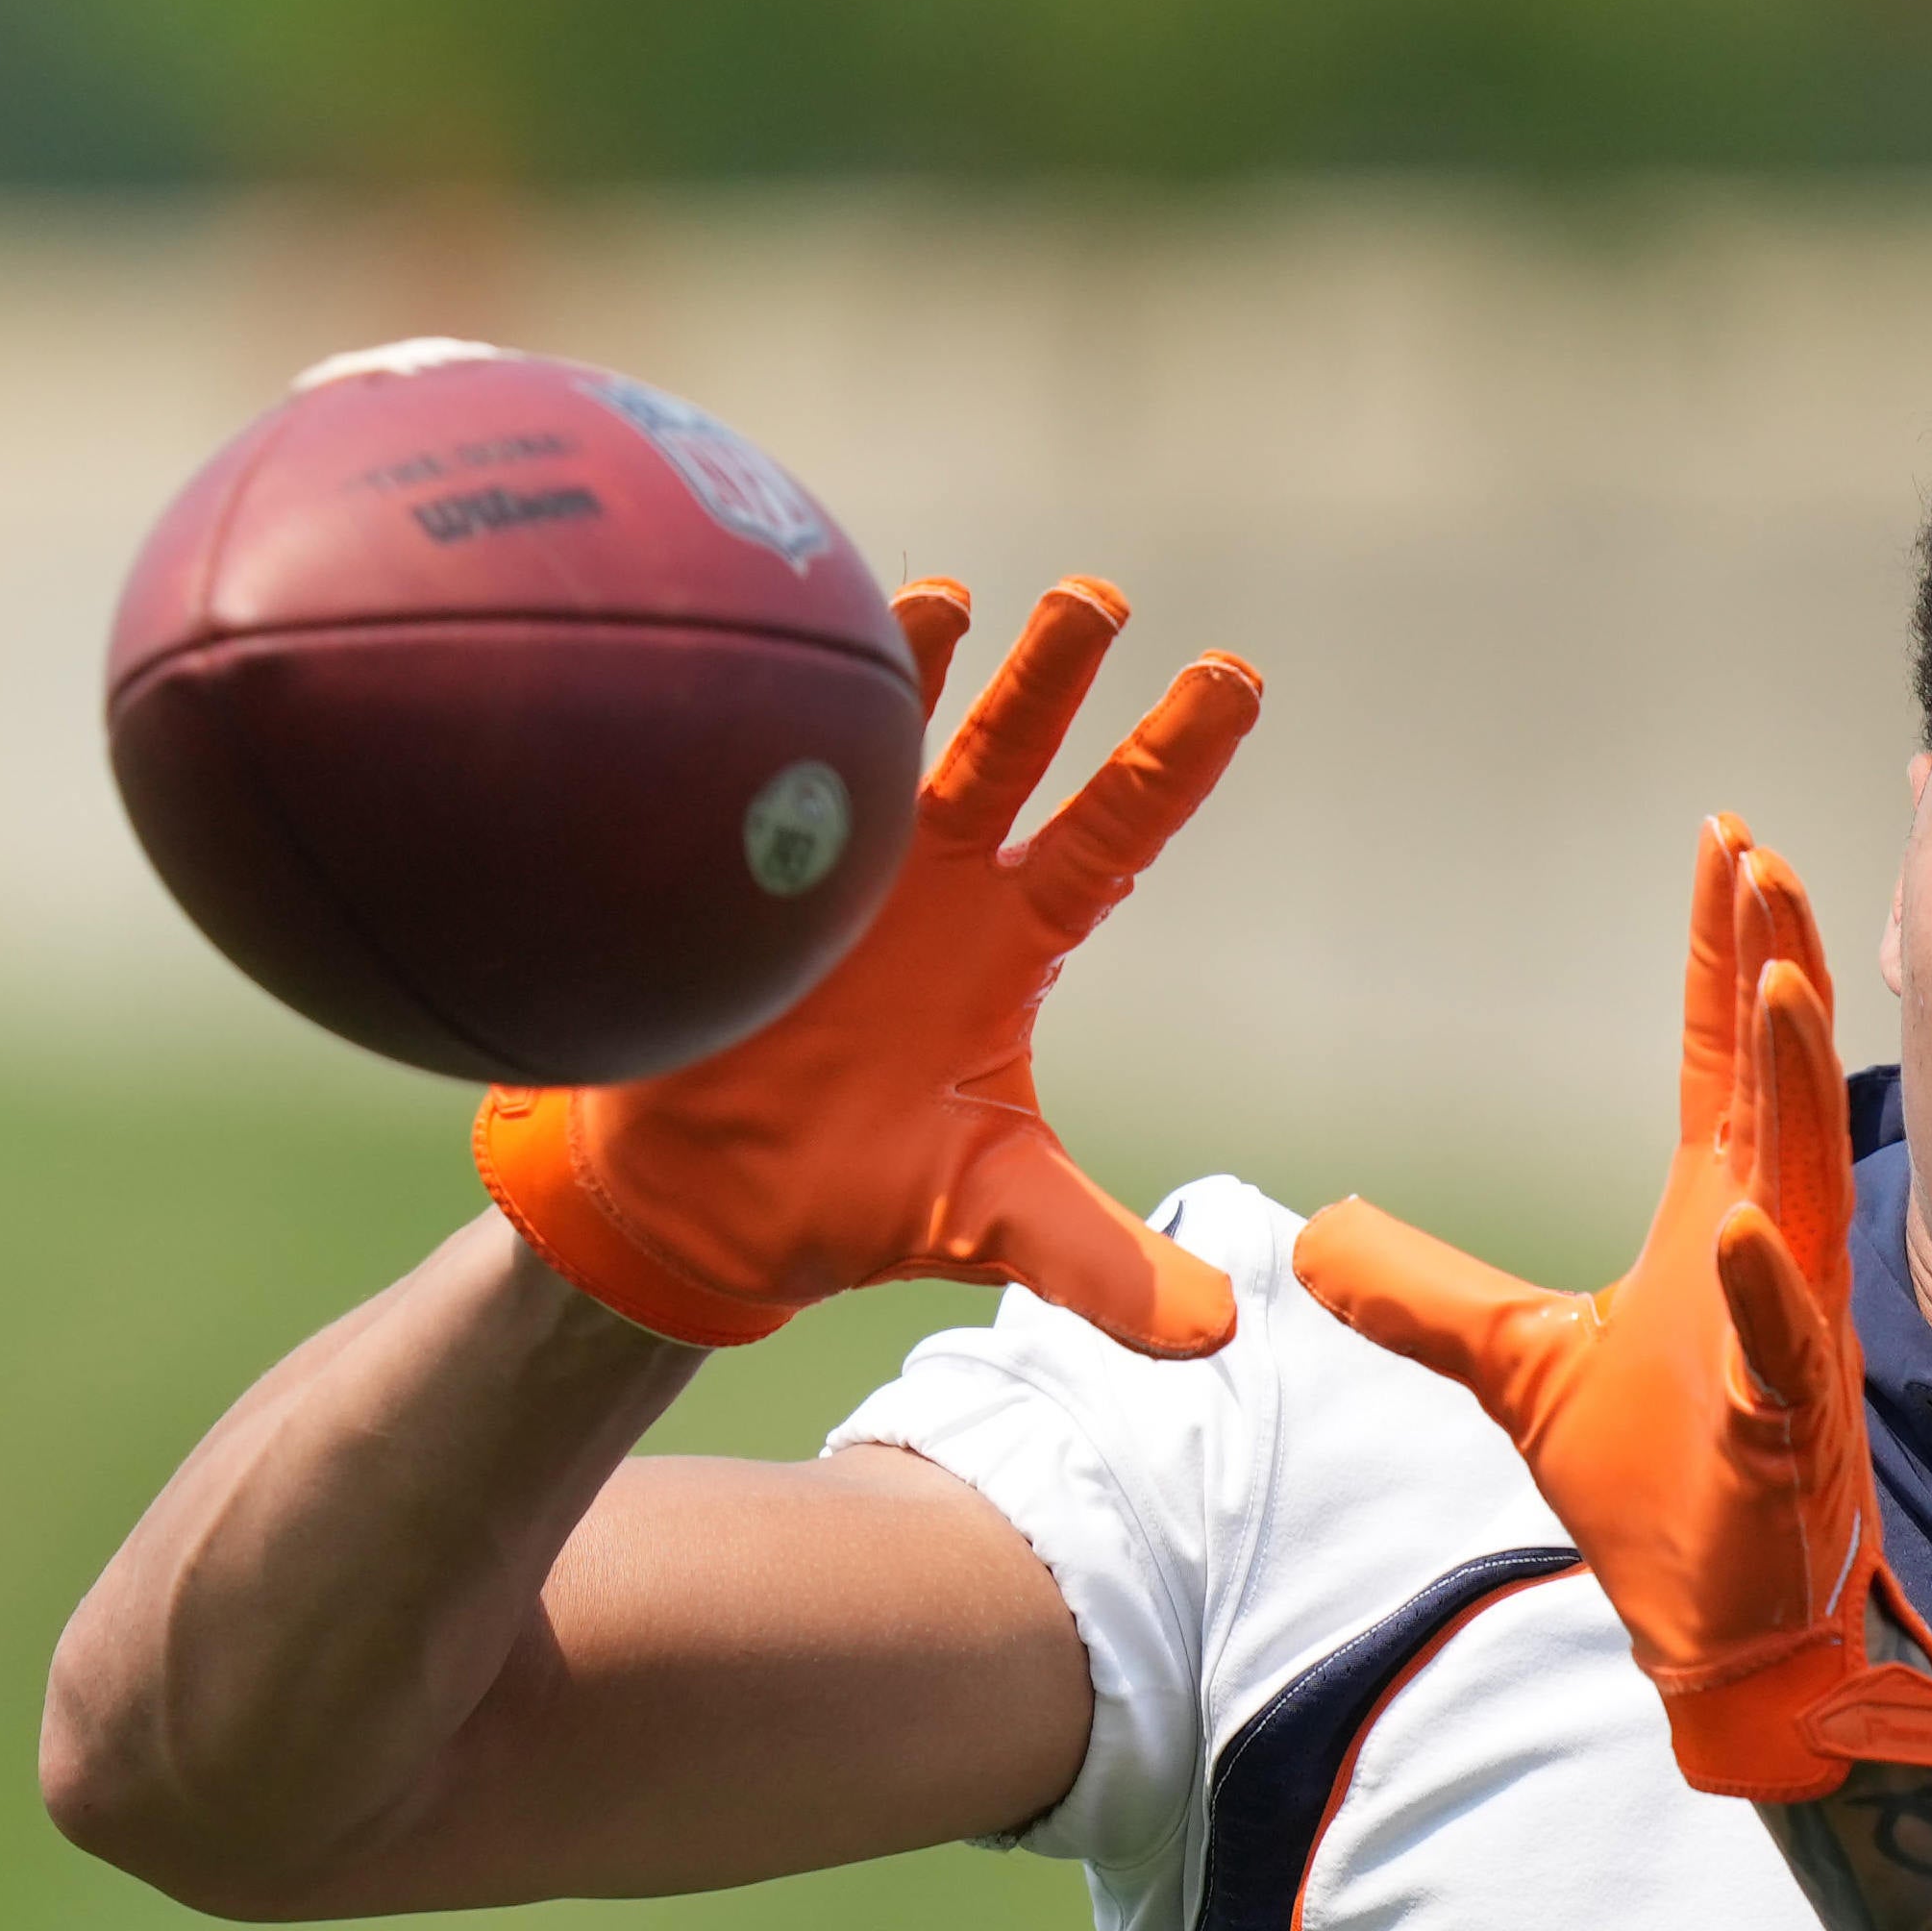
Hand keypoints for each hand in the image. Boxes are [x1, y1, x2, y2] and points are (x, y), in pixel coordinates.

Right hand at [475, 577, 1259, 1355]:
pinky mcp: (739, 869)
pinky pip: (763, 770)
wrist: (694, 1212)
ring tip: (951, 599)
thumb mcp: (989, 1224)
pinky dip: (782, 714)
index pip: (1110, 831)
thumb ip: (1098, 1264)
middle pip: (1009, 754)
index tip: (1236, 680)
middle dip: (1052, 676)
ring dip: (920, 666)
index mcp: (1011, 940)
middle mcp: (936, 880)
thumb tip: (1216, 1331)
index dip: (1169, 761)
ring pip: (889, 737)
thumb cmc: (852, 1199)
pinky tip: (796, 643)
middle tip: (1101, 600)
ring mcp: (835, 863)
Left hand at [1296, 823, 1931, 1804]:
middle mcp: (1772, 1257)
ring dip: (1794, 1090)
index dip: (1723, 954)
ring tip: (1781, 988)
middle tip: (1764, 859)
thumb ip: (1423, 1291)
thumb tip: (1310, 1238)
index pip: (1721, 1061)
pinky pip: (1784, 1347)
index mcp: (1718, 1219)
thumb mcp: (1514, 1366)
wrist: (1722, 1630)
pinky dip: (1765, 1288)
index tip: (1725, 843)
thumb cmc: (1660, 1492)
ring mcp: (1790, 1339)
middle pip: (1776, 1087)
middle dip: (1775, 970)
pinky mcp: (1790, 1431)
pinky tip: (1747, 1222)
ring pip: (1804, 1187)